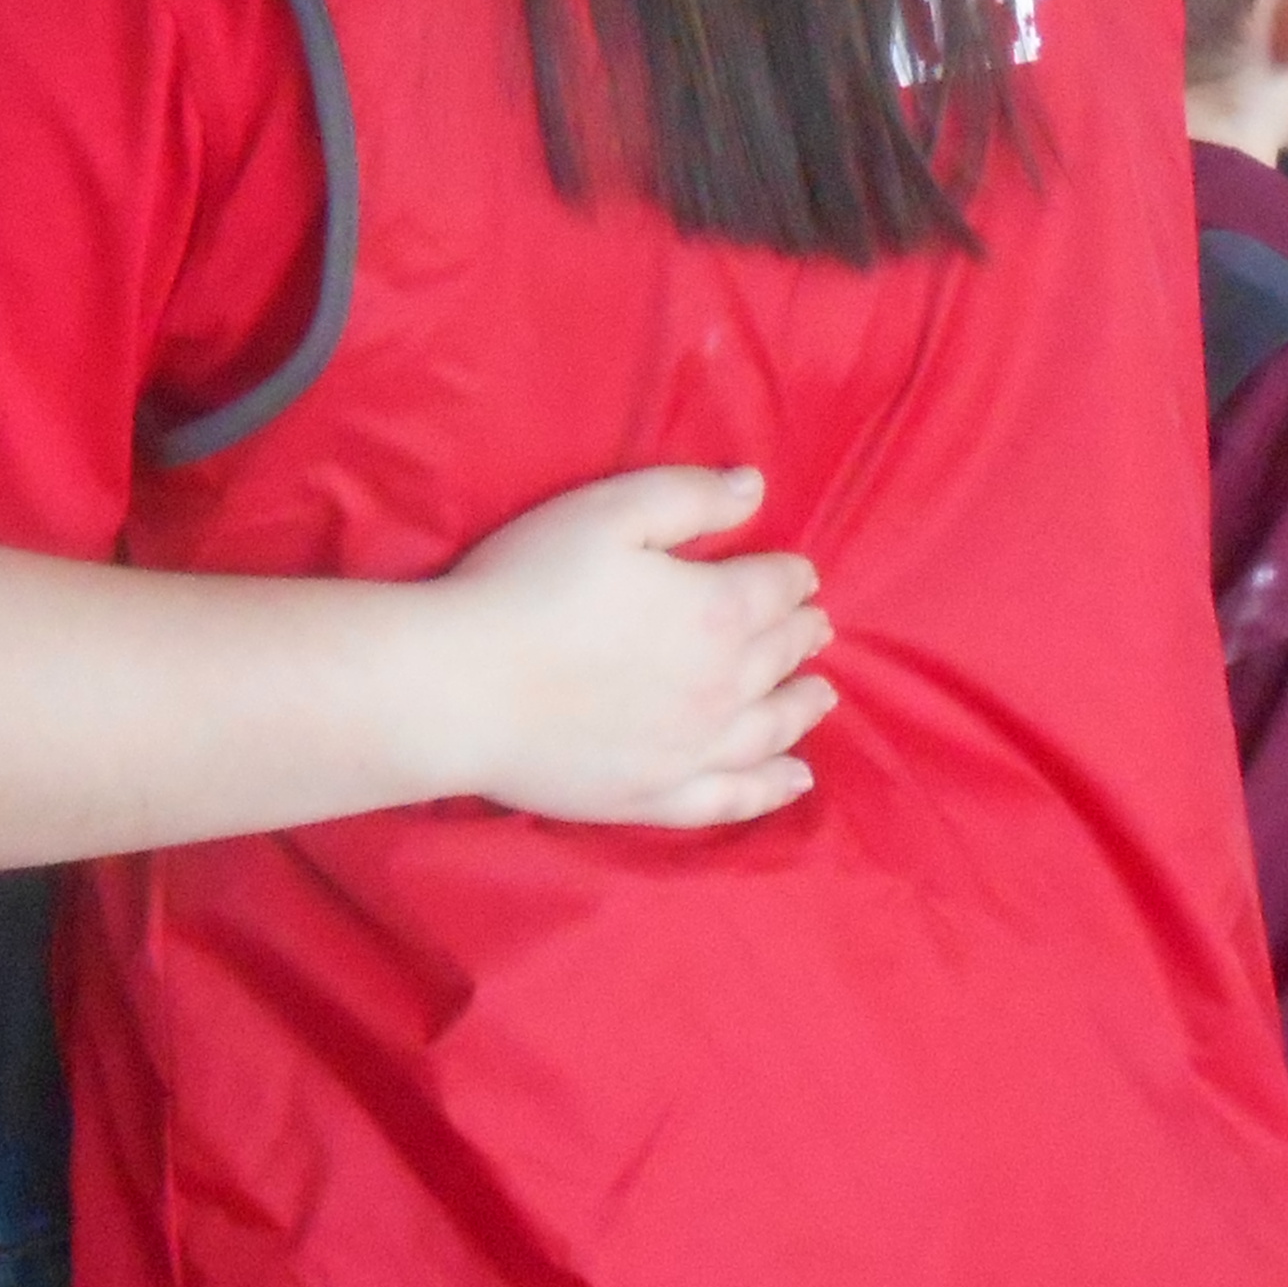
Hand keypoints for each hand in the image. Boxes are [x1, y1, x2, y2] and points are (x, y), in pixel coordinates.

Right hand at [430, 467, 835, 829]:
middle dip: (802, 636)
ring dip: (803, 706)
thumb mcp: (609, 512)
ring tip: (824, 695)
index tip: (799, 574)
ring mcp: (693, 751)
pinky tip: (796, 779)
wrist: (463, 688)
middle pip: (779, 657)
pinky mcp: (657, 797)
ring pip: (771, 728)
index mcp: (718, 611)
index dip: (791, 577)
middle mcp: (723, 687)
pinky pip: (734, 797)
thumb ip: (689, 497)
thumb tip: (754, 489)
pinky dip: (773, 787)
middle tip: (817, 628)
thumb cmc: (529, 585)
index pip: (775, 589)